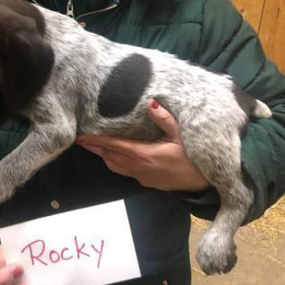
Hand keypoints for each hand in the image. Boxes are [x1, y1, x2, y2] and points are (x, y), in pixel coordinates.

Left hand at [76, 99, 208, 191]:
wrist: (204, 182)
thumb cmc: (194, 157)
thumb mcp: (181, 135)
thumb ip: (164, 119)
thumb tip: (150, 102)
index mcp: (144, 154)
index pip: (114, 145)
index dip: (97, 140)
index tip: (83, 136)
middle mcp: (138, 167)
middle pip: (109, 157)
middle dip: (94, 148)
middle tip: (80, 140)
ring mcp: (141, 176)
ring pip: (115, 167)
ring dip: (103, 156)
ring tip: (93, 147)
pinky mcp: (146, 182)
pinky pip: (124, 172)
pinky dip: (114, 163)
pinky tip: (114, 158)